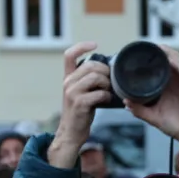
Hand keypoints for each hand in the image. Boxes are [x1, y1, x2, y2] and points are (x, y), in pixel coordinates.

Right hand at [48, 42, 113, 167]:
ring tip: (109, 91)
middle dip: (105, 71)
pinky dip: (107, 96)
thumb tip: (108, 70)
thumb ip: (88, 80)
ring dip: (107, 83)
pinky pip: (99, 93)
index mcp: (67, 78)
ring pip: (95, 77)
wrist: (71, 132)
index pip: (69, 55)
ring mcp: (72, 93)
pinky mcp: (79, 103)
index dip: (82, 46)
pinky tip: (107, 100)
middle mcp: (67, 83)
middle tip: (110, 81)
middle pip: (90, 65)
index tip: (95, 44)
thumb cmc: (80, 112)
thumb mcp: (80, 93)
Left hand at [125, 46, 178, 162]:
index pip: (160, 69)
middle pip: (169, 62)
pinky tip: (169, 59)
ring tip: (158, 47)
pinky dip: (177, 64)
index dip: (152, 60)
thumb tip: (126, 102)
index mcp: (167, 88)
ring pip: (177, 63)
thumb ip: (139, 110)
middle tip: (147, 46)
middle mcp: (177, 83)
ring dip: (168, 54)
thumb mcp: (154, 117)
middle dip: (159, 52)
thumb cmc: (177, 126)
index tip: (140, 53)